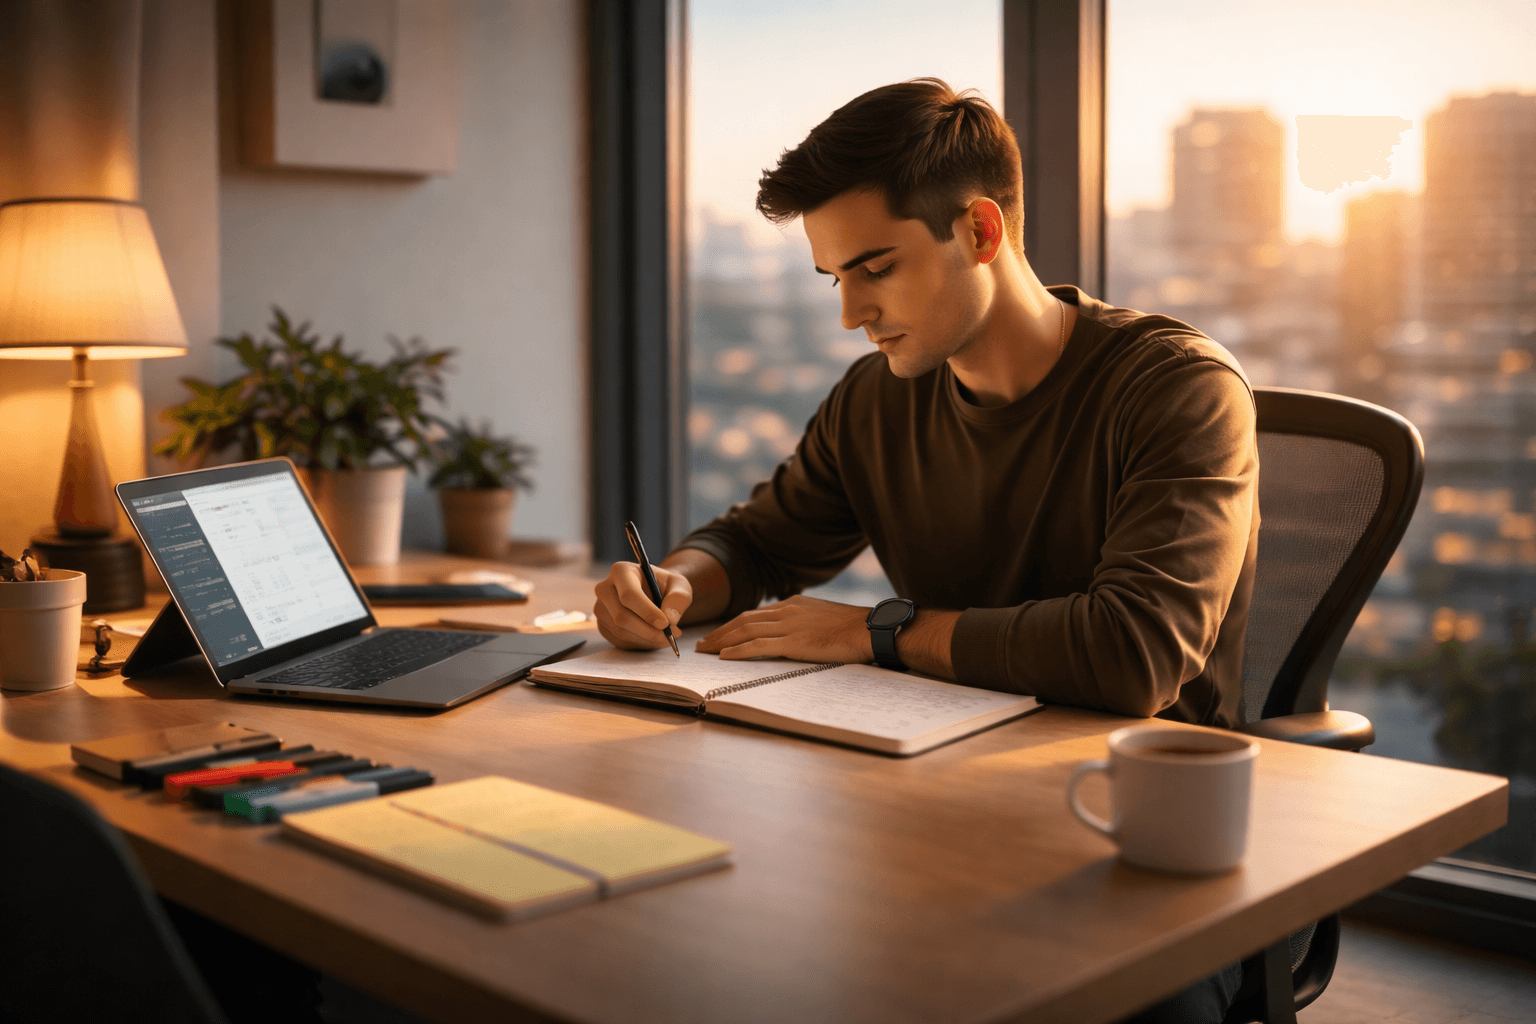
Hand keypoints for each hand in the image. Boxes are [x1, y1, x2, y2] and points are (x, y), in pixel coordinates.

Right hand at [594, 562, 691, 649]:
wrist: (656, 593)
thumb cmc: (666, 587)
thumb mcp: (680, 586)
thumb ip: (678, 598)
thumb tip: (670, 618)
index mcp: (622, 571)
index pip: (629, 594)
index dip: (647, 612)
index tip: (666, 624)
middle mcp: (605, 588)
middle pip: (621, 616)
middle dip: (648, 630)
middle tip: (670, 636)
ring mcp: (601, 608)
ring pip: (621, 631)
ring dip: (646, 638)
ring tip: (666, 636)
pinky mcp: (603, 625)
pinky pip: (620, 640)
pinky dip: (640, 643)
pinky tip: (653, 636)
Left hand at [695, 595, 873, 663]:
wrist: (870, 629)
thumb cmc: (852, 628)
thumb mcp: (823, 617)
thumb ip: (803, 622)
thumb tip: (792, 634)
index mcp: (793, 604)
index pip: (755, 614)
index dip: (733, 624)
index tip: (719, 634)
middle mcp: (787, 610)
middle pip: (744, 620)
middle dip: (720, 632)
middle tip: (702, 644)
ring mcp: (790, 625)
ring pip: (745, 631)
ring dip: (721, 641)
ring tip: (705, 650)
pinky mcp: (794, 642)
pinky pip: (759, 645)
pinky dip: (738, 650)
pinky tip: (724, 656)